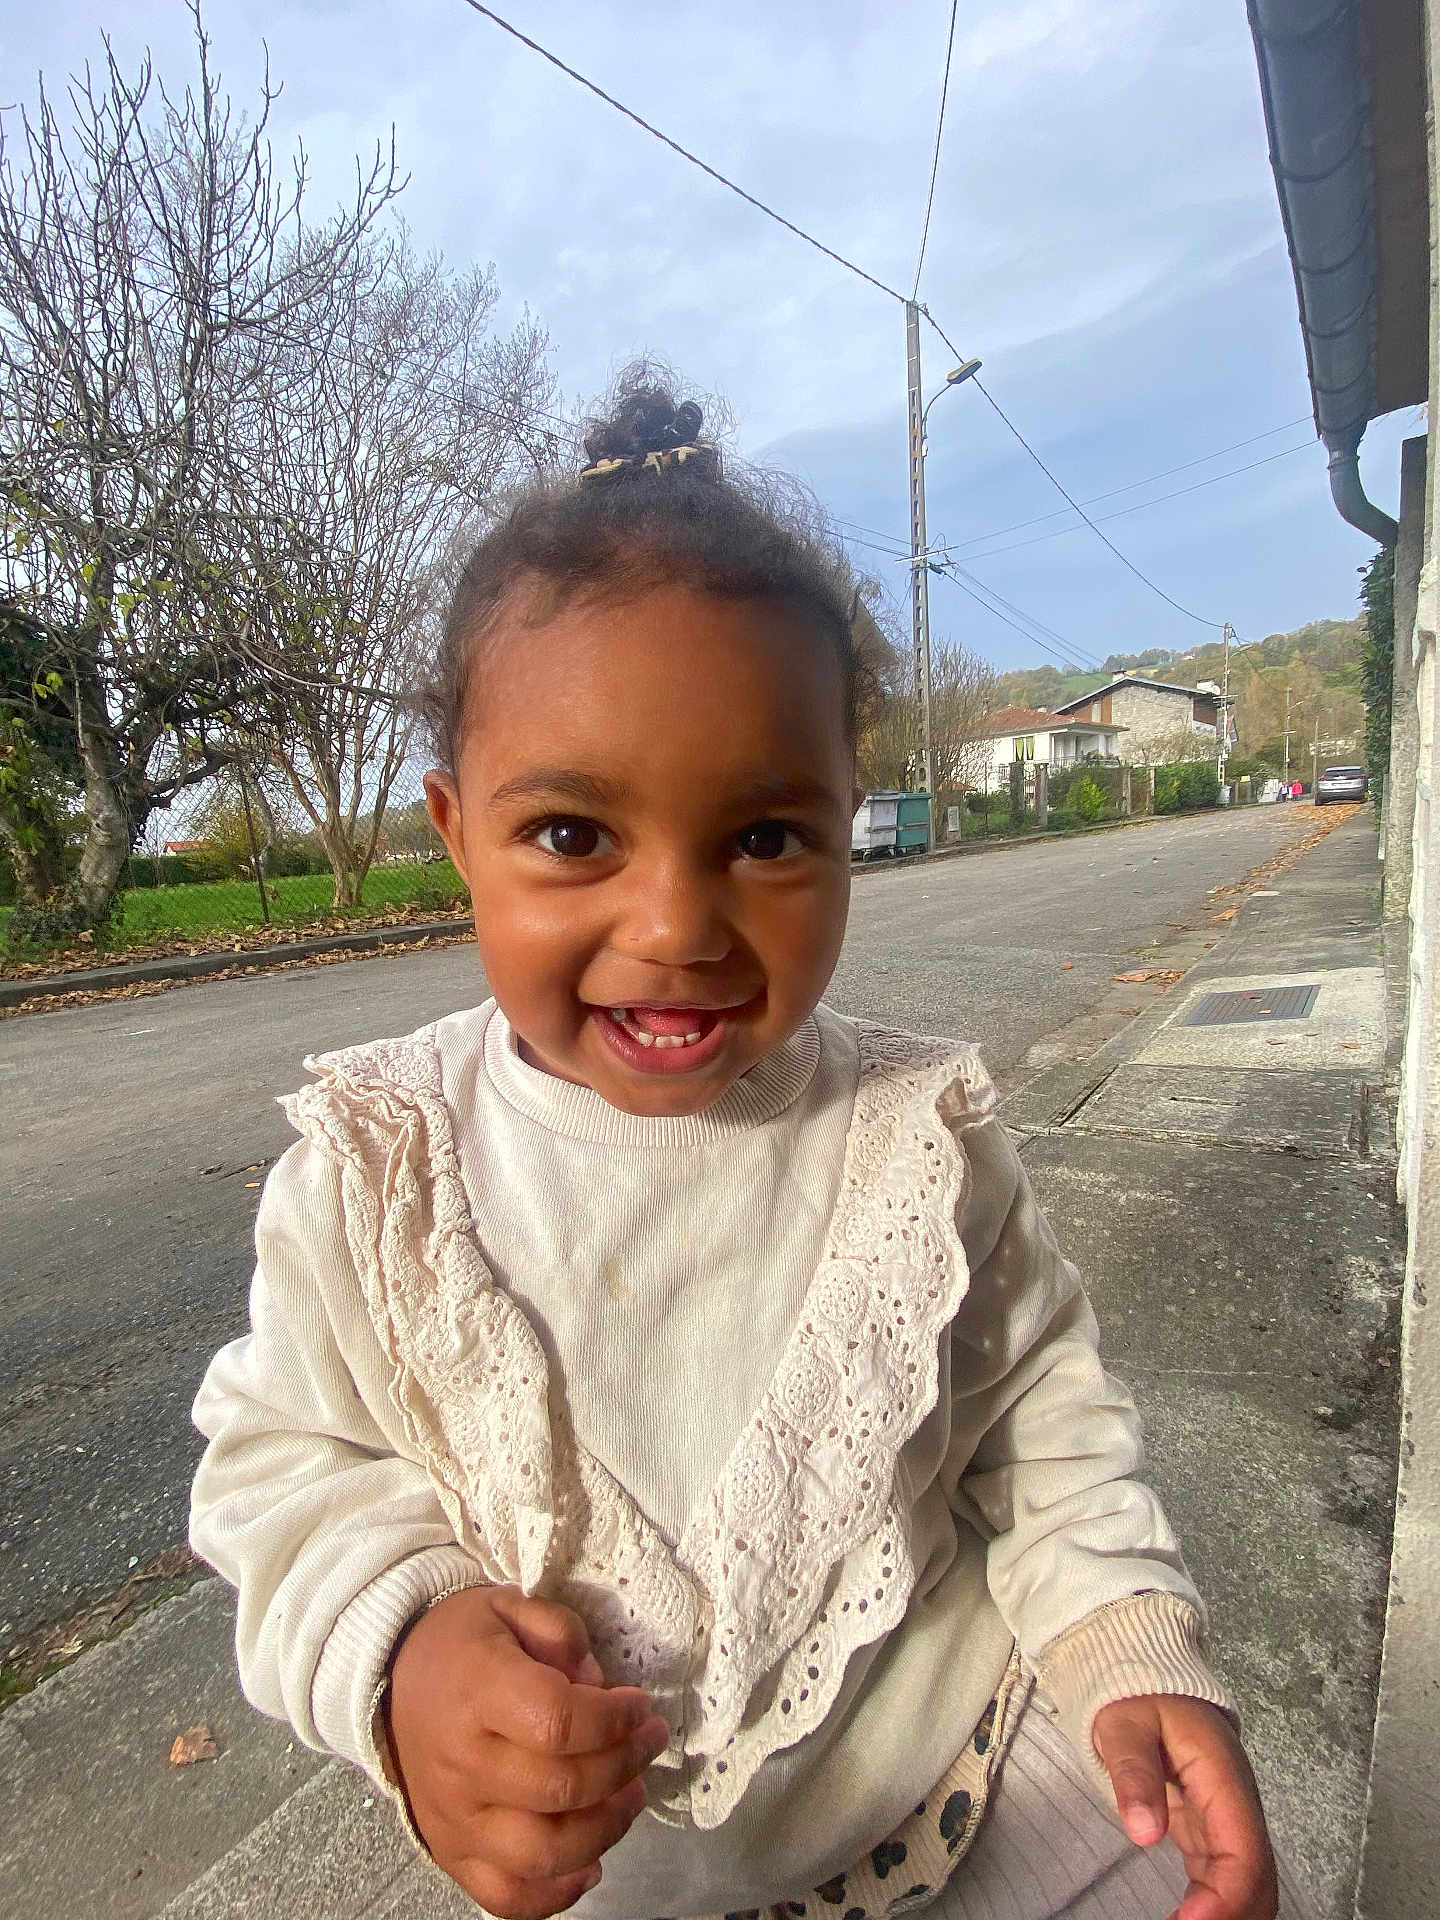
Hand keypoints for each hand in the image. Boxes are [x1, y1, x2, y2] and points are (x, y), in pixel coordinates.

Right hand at [383, 1585, 670, 1919]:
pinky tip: (591, 1862)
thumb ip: (560, 1633)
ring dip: (605, 1830)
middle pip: (561, 1789)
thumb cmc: (460, 1642)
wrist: (390, 1679)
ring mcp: (454, 1818)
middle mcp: (463, 1763)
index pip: (560, 1722)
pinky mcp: (450, 1852)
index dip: (614, 1719)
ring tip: (631, 1796)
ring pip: (543, 1853)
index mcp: (478, 1692)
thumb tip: (597, 1684)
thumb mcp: (510, 1606)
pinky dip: (556, 1893)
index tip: (640, 1705)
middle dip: (624, 1767)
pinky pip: (506, 1896)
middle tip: (648, 1743)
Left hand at [1092, 1696, 1277, 1919]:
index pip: (1243, 1851)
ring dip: (1227, 1914)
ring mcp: (1225, 1817)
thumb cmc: (1138, 1694)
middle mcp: (1235, 1803)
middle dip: (1233, 1915)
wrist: (1146, 1674)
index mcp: (1223, 1777)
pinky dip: (1214, 1905)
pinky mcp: (1209, 1827)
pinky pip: (1224, 1875)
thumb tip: (1144, 1832)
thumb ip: (1134, 1774)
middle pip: (1257, 1878)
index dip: (1225, 1897)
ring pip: (1247, 1882)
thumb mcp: (1125, 1724)